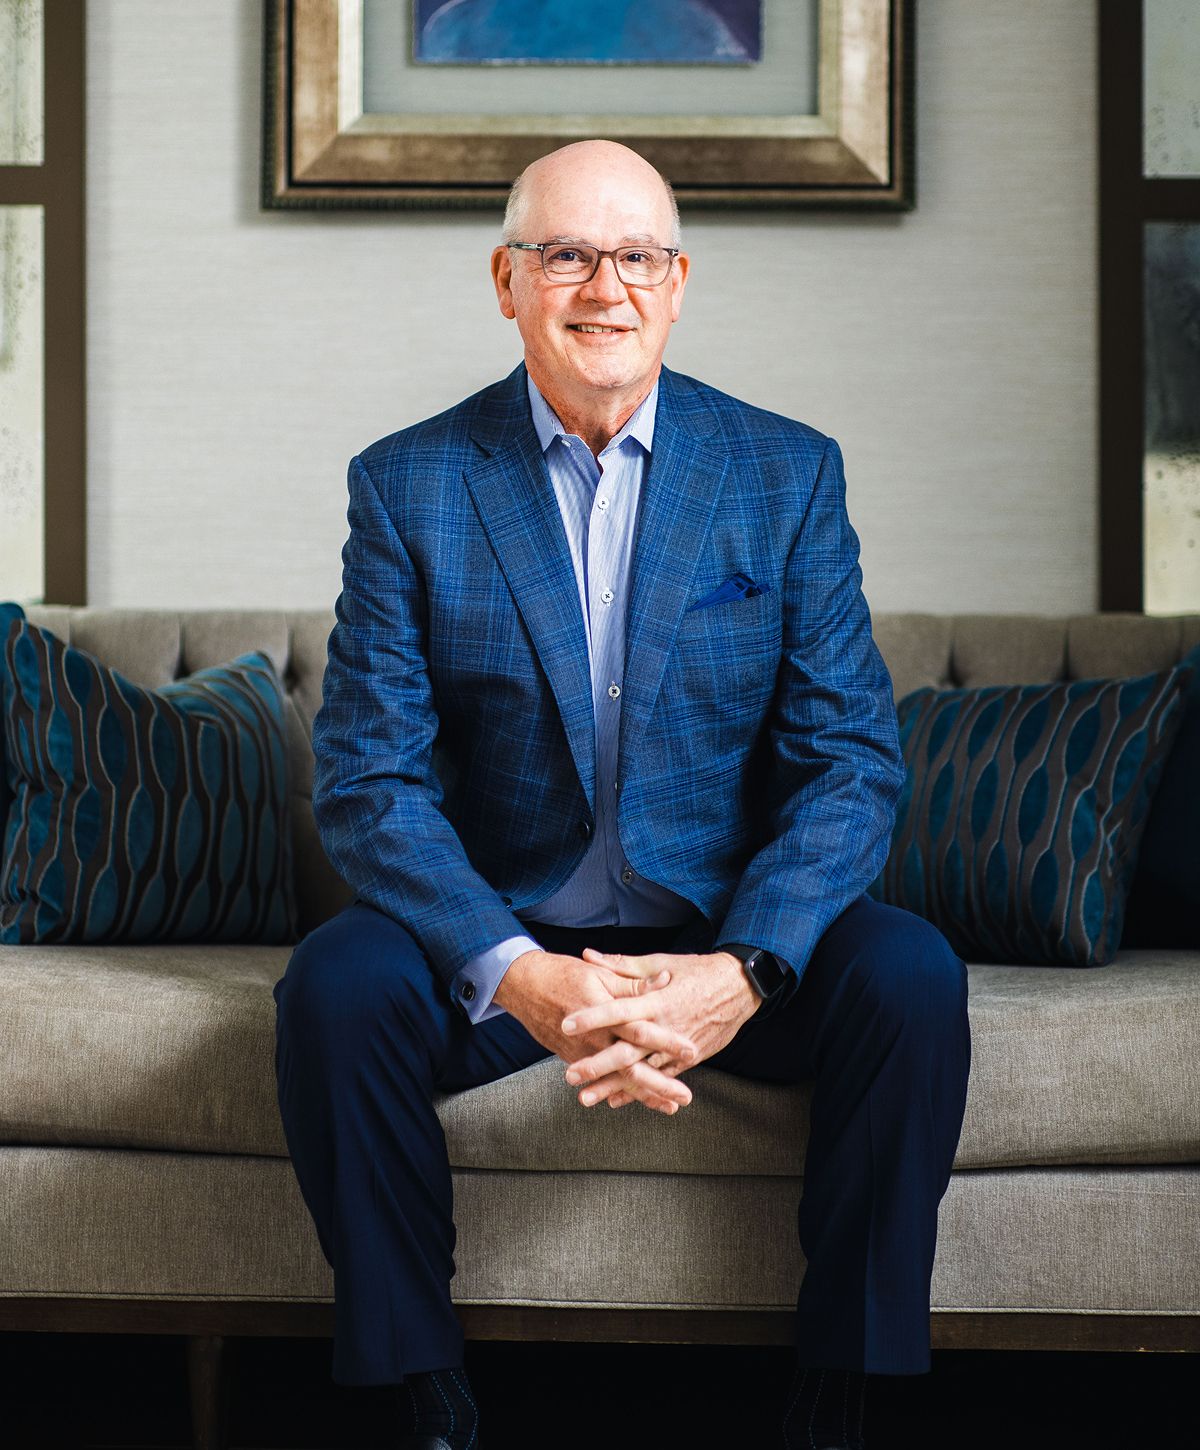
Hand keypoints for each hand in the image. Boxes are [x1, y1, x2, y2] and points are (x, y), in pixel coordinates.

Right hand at [493, 948, 700, 1113]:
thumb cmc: (564, 974)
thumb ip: (633, 983)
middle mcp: (596, 1038)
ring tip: (669, 1107)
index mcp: (606, 1012)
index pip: (641, 1029)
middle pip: (632, 1066)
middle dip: (660, 1084)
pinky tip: (636, 1102)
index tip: (691, 1051)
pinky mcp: (574, 1059)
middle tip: (685, 1097)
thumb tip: (664, 980)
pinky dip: (619, 1093)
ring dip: (644, 1095)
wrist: (524, 986)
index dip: (666, 1040)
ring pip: (618, 1080)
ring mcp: (584, 1053)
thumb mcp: (601, 974)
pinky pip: (601, 1080)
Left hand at [561, 949, 760, 1108]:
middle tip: (570, 1075)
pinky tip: (616, 1100)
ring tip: (586, 1097)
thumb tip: (587, 955)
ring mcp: (677, 1047)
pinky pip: (660, 1079)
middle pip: (628, 1050)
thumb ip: (621, 964)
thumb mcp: (660, 962)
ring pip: (642, 1071)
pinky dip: (639, 1091)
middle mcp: (666, 1027)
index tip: (566, 1024)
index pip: (619, 1010)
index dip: (592, 1017)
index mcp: (657, 1000)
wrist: (740, 988)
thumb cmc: (696, 971)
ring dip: (614, 1085)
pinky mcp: (689, 1060)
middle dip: (598, 1065)